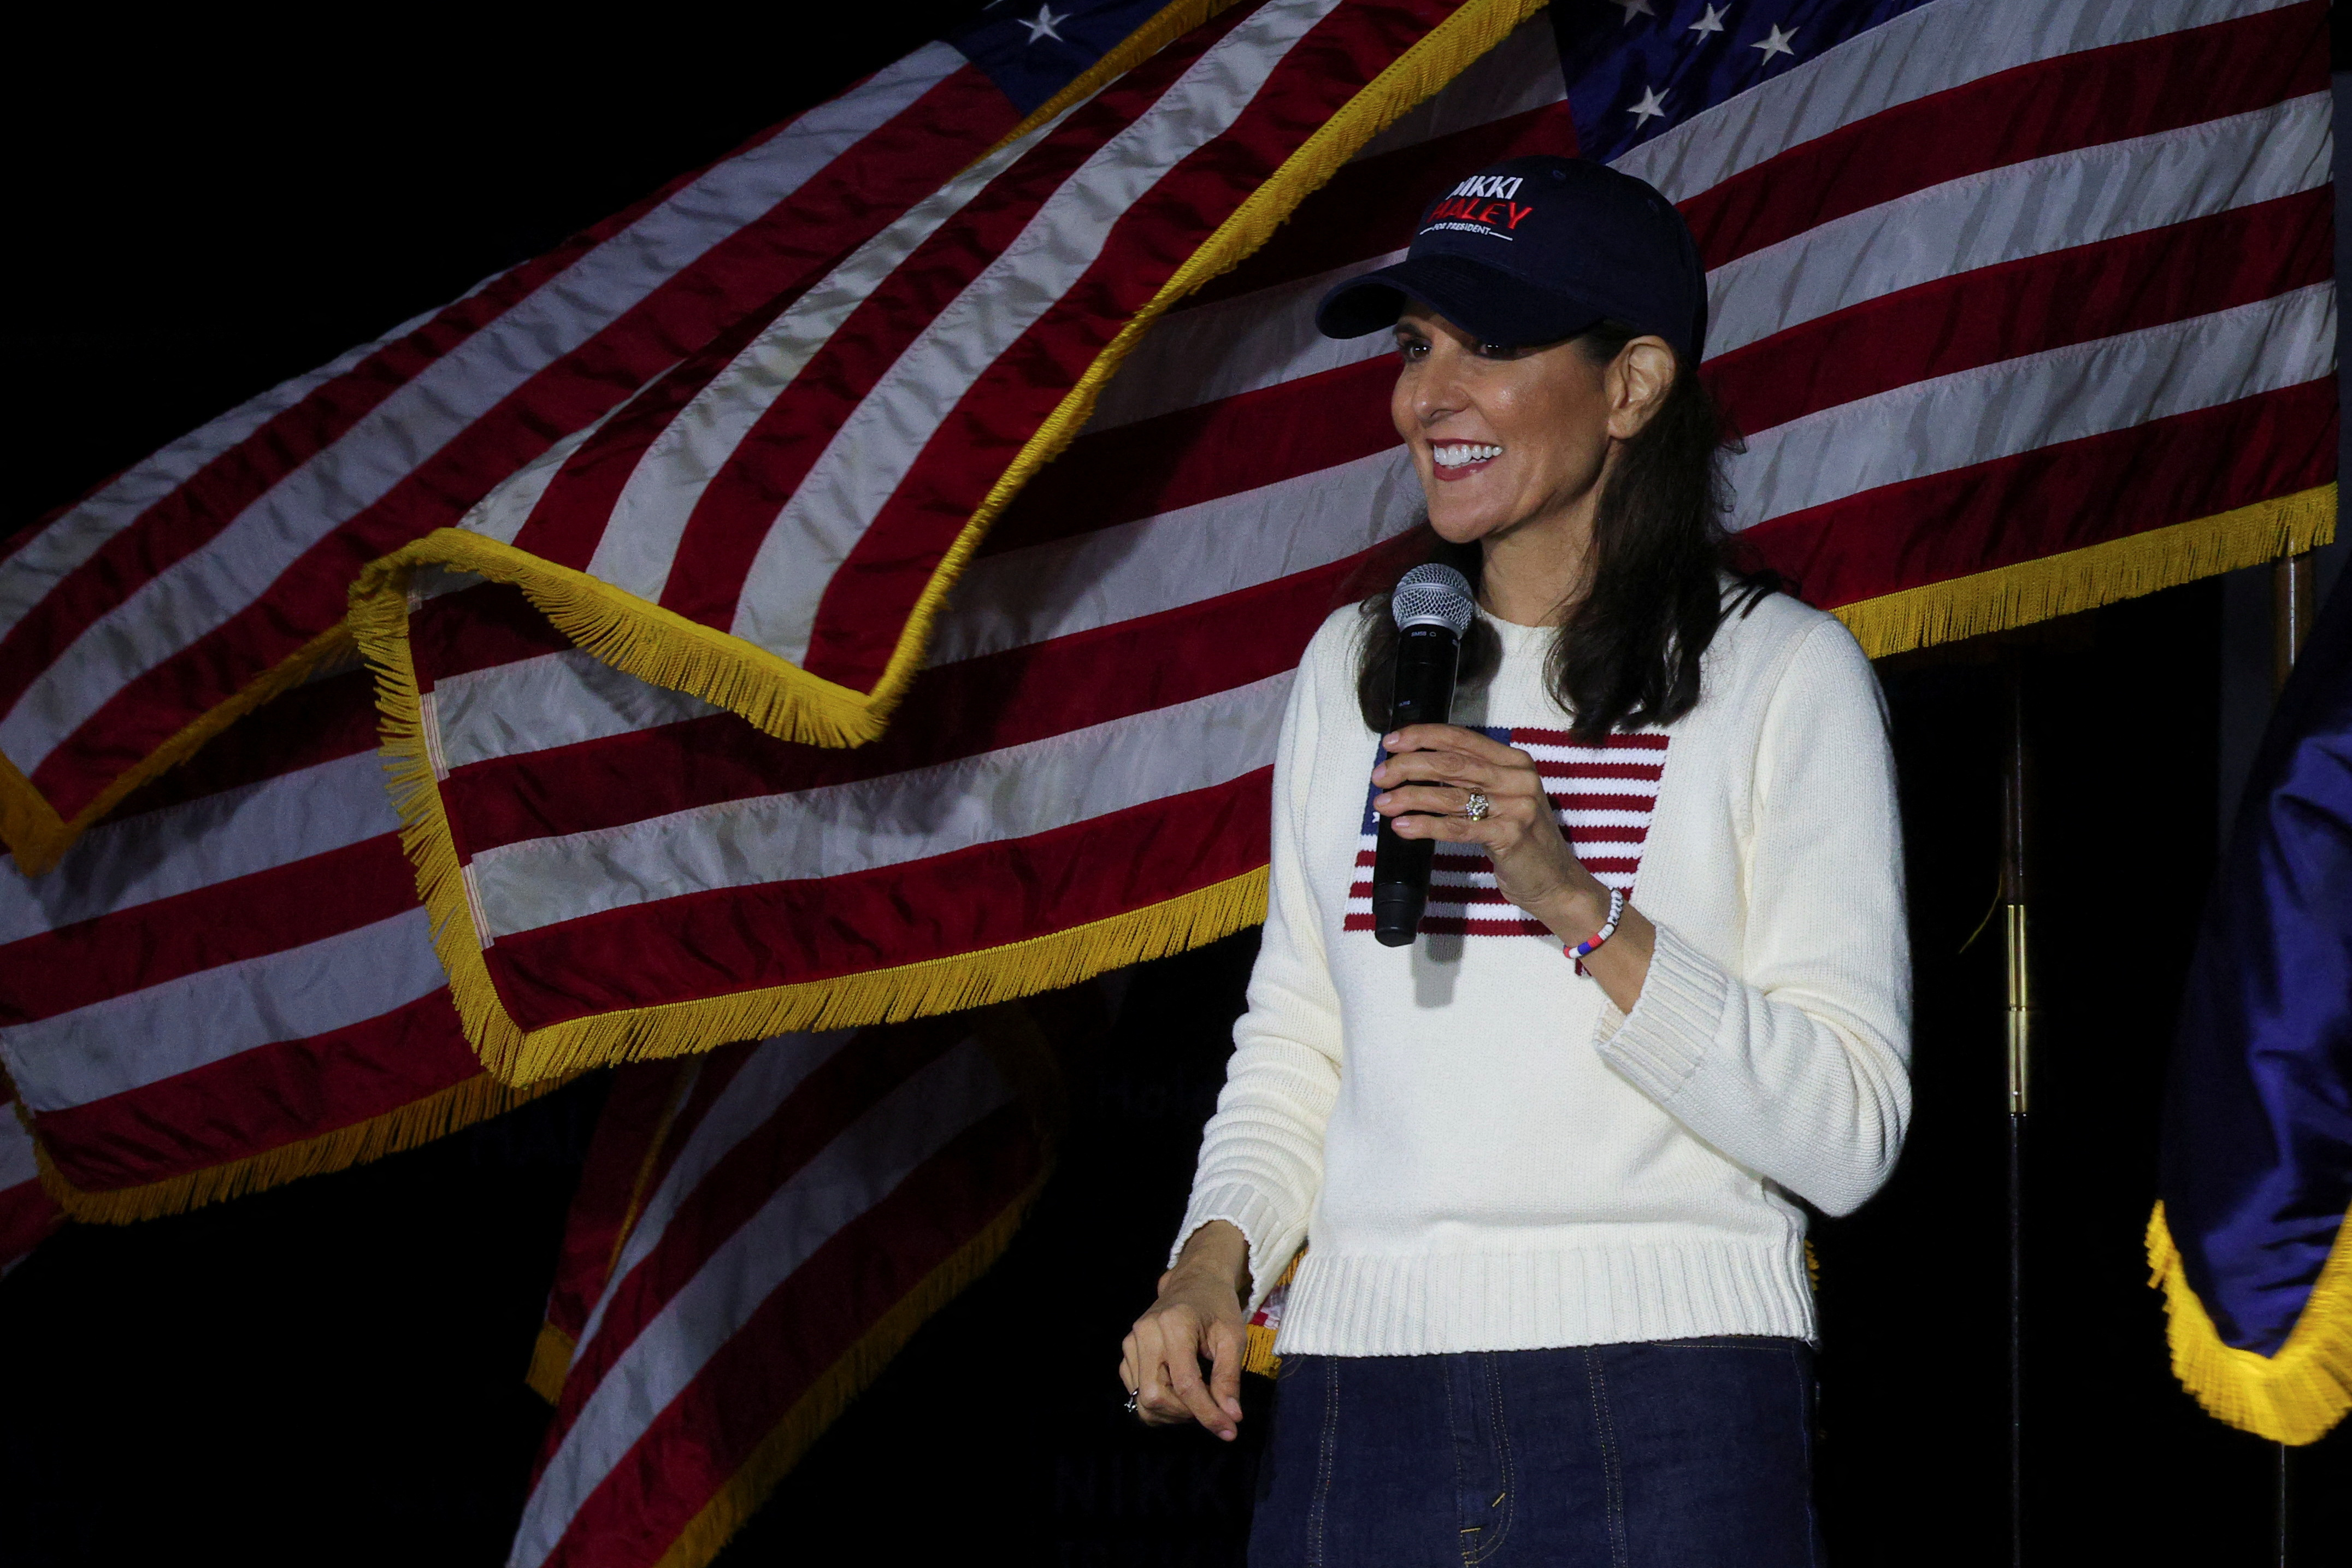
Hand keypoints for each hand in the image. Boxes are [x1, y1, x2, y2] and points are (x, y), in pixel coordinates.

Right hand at [1121, 1220, 1249, 1439]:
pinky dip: (1159, 1405)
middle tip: (1212, 1410)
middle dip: (1186, 1414)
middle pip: (1155, 1397)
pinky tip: (1179, 1395)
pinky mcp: (1126, 1353)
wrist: (1194, 1283)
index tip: (1230, 1431)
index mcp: (1174, 1324)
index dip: (1207, 1413)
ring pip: (1143, 1400)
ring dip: (1173, 1413)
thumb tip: (1231, 1417)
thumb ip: (1229, 1377)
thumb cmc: (1217, 1308)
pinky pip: (1136, 1393)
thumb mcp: (1233, 1338)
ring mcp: (1130, 1343)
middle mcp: (1145, 1333)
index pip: (1186, 1384)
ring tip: (1198, 1401)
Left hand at [1371, 724, 1656, 1010]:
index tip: (1391, 742)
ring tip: (1382, 803)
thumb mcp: (1500, 799)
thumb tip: (1415, 767)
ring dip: (1410, 797)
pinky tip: (1403, 827)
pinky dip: (1427, 826)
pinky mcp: (1511, 835)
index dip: (1422, 736)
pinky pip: (1459, 827)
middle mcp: (1518, 777)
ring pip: (1451, 795)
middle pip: (1451, 764)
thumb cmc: (1520, 840)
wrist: (1556, 882)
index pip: (1461, 738)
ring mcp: (1517, 806)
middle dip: (1409, 766)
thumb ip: (1469, 781)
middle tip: (1380, 776)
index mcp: (1514, 761)